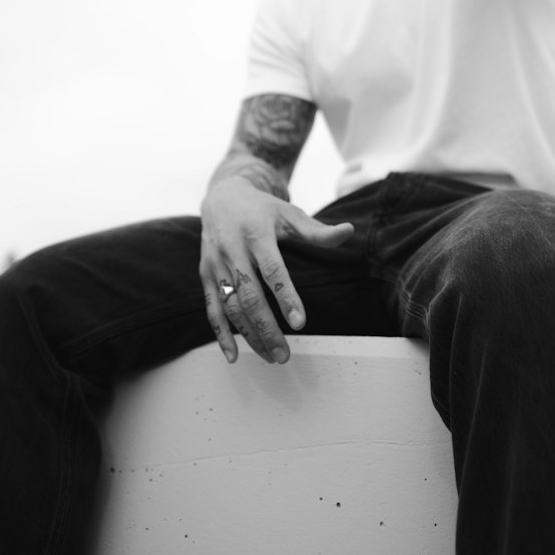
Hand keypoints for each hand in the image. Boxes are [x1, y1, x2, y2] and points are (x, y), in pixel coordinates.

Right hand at [200, 177, 354, 364]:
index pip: (272, 269)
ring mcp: (216, 264)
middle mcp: (232, 249)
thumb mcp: (289, 214)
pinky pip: (212, 308)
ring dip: (249, 335)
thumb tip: (349, 232)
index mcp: (256, 233)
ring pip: (231, 306)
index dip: (286, 296)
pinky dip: (220, 333)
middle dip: (266, 328)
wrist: (222, 197)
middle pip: (249, 295)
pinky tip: (233, 355)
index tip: (300, 323)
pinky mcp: (205, 274)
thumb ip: (317, 230)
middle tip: (284, 355)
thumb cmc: (262, 210)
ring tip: (270, 356)